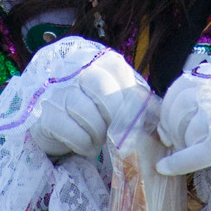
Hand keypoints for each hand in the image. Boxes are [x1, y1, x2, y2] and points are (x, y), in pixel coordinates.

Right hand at [28, 40, 148, 157]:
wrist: (64, 128)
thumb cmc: (100, 113)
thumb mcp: (121, 102)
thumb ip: (139, 103)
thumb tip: (163, 119)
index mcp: (100, 63)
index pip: (116, 68)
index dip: (126, 95)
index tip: (130, 116)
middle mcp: (76, 72)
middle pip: (99, 84)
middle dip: (113, 113)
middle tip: (116, 131)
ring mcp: (58, 92)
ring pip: (83, 108)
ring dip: (97, 132)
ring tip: (100, 139)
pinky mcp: (47, 114)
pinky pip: (68, 128)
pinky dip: (83, 143)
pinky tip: (86, 146)